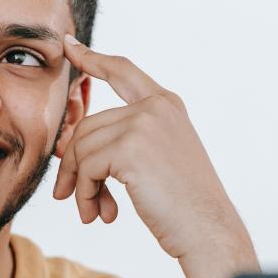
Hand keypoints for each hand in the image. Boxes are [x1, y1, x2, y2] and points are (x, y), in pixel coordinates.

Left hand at [54, 34, 251, 263]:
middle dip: (74, 165)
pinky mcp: (130, 148)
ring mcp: (144, 124)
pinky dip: (85, 194)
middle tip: (70, 198)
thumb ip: (123, 142)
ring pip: (82, 149)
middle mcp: (156, 107)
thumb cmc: (183, 206)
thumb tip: (69, 144)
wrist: (208, 230)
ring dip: (80, 186)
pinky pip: (86, 168)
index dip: (93, 59)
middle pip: (87, 126)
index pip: (122, 71)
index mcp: (167, 105)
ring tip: (91, 212)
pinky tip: (100, 214)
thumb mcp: (156, 161)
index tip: (70, 47)